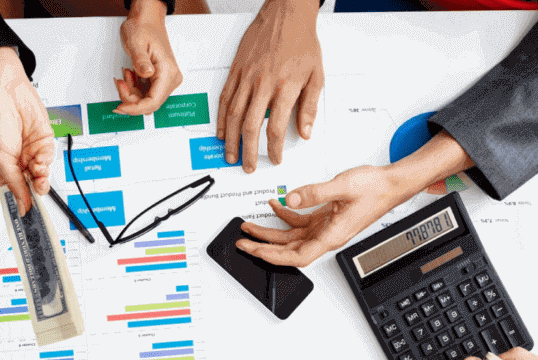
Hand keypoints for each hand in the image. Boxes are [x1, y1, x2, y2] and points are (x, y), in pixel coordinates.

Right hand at [0, 46, 54, 215]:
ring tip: (36, 169)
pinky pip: (50, 158)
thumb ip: (14, 183)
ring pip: (43, 173)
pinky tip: (40, 157)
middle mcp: (18, 161)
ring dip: (42, 174)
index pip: (16, 191)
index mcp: (3, 168)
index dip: (24, 201)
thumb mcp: (0, 158)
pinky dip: (46, 160)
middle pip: (32, 184)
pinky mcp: (44, 141)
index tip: (31, 213)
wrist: (6, 92)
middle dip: (36, 188)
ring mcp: (31, 152)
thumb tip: (22, 204)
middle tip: (37, 188)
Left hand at [115, 0, 182, 115]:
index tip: (121, 108)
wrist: (146, 20)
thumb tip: (146, 73)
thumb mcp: (136, 42)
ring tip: (125, 75)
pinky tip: (130, 76)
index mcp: (167, 72)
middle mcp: (170, 78)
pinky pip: (145, 93)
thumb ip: (141, 60)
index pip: (153, 102)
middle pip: (149, 103)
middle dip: (131, 97)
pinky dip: (134, 88)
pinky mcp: (159, 79)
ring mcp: (165, 80)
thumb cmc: (143, 28)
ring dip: (131, 92)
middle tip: (120, 83)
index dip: (135, 108)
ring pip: (146, 99)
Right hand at [218, 0, 322, 172]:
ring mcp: (246, 77)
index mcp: (285, 87)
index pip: (275, 127)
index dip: (273, 148)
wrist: (287, 15)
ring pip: (233, 115)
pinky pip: (225, 98)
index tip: (275, 159)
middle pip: (250, 126)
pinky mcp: (236, 70)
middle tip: (248, 166)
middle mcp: (263, 84)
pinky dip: (221, 118)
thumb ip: (309, 107)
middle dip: (248, 151)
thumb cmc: (302, 43)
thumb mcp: (316, 76)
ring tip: (231, 155)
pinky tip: (221, 132)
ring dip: (231, 140)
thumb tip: (305, 132)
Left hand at [237, 165, 411, 266]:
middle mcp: (326, 236)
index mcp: (331, 236)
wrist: (391, 184)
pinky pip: (300, 222)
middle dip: (263, 246)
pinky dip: (285, 214)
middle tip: (242, 242)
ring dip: (269, 232)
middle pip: (288, 250)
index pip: (297, 257)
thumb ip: (313, 193)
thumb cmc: (375, 189)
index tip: (255, 251)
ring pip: (291, 237)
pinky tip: (275, 204)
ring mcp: (325, 228)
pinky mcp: (325, 218)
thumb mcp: (342, 186)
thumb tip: (289, 200)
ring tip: (249, 227)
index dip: (274, 257)